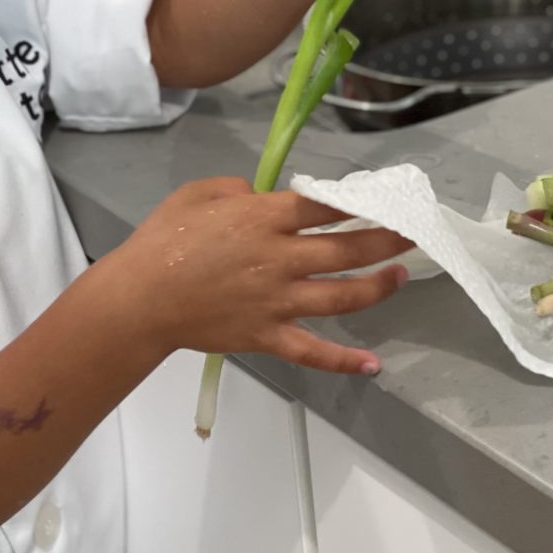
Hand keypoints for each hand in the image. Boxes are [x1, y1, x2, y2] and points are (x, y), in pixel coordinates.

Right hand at [111, 177, 410, 373]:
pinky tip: (374, 364)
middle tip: (413, 232)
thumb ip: (236, 188)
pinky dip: (345, 361)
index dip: (360, 201)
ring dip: (379, 286)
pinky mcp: (269, 336)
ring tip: (401, 275)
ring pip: (343, 296)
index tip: (385, 197)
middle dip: (386, 238)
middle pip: (347, 248)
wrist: (139, 299)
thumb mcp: (198, 193)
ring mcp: (278, 302)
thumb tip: (263, 196)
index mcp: (264, 218)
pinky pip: (313, 352)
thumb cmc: (163, 240)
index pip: (325, 206)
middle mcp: (281, 259)